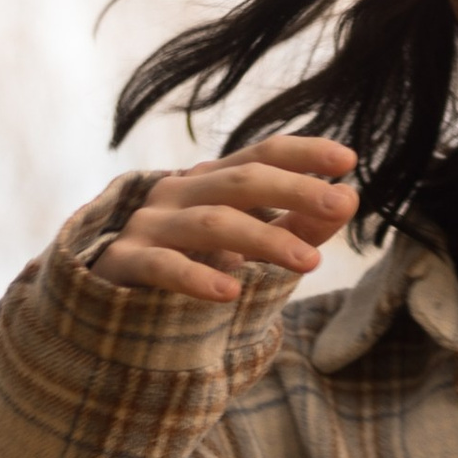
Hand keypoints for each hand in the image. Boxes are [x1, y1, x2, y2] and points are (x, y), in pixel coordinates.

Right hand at [89, 136, 358, 304]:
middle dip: (295, 191)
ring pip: (212, 223)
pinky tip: (230, 292)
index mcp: (210, 180)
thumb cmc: (187, 268)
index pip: (261, 153)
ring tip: (309, 263)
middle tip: (341, 206)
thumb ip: (295, 224)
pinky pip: (163, 267)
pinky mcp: (124, 263)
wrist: (107, 304)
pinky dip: (198, 278)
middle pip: (243, 181)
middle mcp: (179, 191)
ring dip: (265, 238)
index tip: (349, 162)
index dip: (304, 153)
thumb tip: (350, 199)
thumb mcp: (247, 245)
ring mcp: (150, 225)